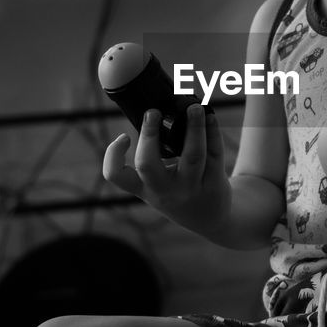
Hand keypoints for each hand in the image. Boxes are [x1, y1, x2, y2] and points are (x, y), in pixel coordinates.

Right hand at [102, 104, 229, 230]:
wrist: (210, 219)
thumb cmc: (177, 190)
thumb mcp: (159, 183)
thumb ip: (152, 157)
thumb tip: (155, 110)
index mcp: (144, 187)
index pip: (117, 176)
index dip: (113, 156)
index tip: (124, 136)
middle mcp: (164, 191)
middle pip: (149, 166)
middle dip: (149, 137)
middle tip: (153, 112)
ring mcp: (190, 189)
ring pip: (192, 157)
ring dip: (193, 129)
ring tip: (194, 108)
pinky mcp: (214, 183)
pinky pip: (214, 154)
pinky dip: (212, 132)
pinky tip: (210, 117)